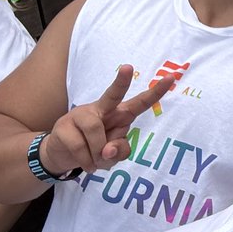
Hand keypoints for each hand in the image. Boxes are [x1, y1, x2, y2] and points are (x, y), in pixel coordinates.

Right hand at [38, 65, 177, 175]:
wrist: (61, 155)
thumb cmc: (94, 149)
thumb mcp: (112, 155)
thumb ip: (119, 151)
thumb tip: (108, 149)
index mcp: (119, 114)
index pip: (140, 103)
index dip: (155, 92)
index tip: (171, 78)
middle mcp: (102, 109)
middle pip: (113, 94)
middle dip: (121, 81)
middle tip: (128, 67)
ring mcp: (81, 114)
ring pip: (96, 132)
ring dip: (97, 154)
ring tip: (95, 161)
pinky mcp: (64, 126)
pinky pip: (79, 146)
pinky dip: (85, 161)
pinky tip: (85, 163)